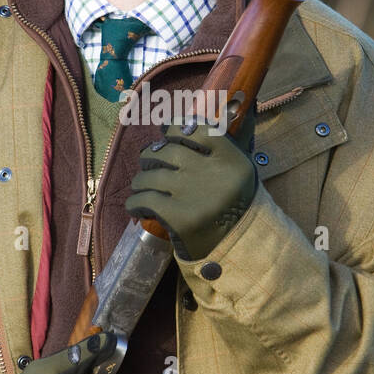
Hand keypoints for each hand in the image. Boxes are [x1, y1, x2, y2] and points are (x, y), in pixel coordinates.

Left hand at [125, 113, 257, 261]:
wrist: (238, 248)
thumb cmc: (233, 208)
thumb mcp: (238, 174)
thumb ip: (217, 150)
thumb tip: (179, 125)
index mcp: (232, 159)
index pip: (198, 128)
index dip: (175, 127)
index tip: (165, 132)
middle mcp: (213, 172)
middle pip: (167, 151)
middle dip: (151, 156)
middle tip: (148, 163)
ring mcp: (193, 193)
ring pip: (151, 176)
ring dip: (141, 180)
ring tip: (141, 186)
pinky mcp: (178, 216)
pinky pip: (144, 199)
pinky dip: (135, 202)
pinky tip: (136, 206)